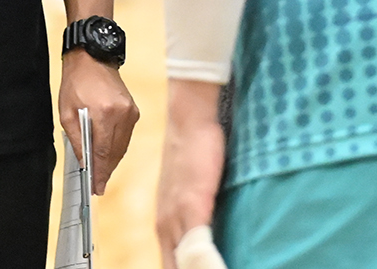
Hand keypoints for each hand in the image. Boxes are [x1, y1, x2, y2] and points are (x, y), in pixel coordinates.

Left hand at [60, 49, 138, 193]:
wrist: (92, 58)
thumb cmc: (75, 83)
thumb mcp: (66, 111)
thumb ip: (75, 138)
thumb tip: (84, 162)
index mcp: (104, 113)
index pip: (103, 151)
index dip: (100, 171)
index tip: (97, 187)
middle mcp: (122, 113)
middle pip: (115, 152)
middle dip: (106, 169)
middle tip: (98, 185)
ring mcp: (131, 112)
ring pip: (123, 146)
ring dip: (112, 160)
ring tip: (102, 173)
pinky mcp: (134, 110)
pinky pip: (126, 136)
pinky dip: (117, 147)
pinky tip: (108, 154)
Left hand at [157, 79, 225, 268]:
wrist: (188, 122)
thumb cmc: (193, 156)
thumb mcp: (189, 195)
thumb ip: (194, 221)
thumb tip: (205, 243)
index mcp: (165, 225)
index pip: (169, 265)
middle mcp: (167, 225)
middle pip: (174, 268)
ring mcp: (178, 217)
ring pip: (184, 263)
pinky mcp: (193, 206)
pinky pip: (197, 245)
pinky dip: (204, 262)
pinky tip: (212, 267)